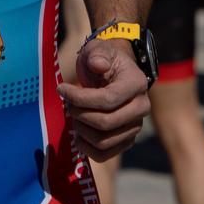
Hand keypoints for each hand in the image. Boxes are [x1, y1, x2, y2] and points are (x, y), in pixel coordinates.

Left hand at [61, 37, 150, 161]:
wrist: (111, 74)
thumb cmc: (102, 60)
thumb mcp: (97, 49)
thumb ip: (97, 54)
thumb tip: (98, 65)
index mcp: (137, 84)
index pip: (108, 100)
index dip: (80, 98)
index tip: (62, 89)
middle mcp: (141, 107)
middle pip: (106, 123)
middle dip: (80, 114)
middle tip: (68, 104)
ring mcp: (135, 126)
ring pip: (104, 141)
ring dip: (81, 130)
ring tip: (74, 115)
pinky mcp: (126, 140)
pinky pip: (105, 154)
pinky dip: (86, 148)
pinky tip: (77, 133)